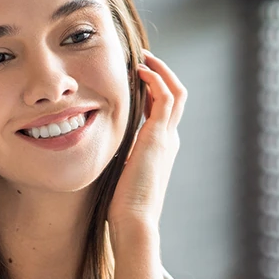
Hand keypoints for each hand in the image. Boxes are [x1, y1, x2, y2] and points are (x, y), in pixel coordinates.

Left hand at [107, 50, 185, 241]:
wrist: (135, 220)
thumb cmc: (123, 206)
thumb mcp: (120, 174)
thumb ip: (118, 158)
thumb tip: (102, 152)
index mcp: (160, 149)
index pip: (162, 111)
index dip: (151, 91)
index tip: (135, 78)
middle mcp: (168, 140)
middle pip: (176, 97)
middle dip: (161, 75)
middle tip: (143, 60)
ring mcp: (167, 137)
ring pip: (176, 92)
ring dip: (161, 71)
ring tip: (144, 58)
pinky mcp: (160, 136)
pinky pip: (166, 97)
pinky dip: (157, 79)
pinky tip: (141, 70)